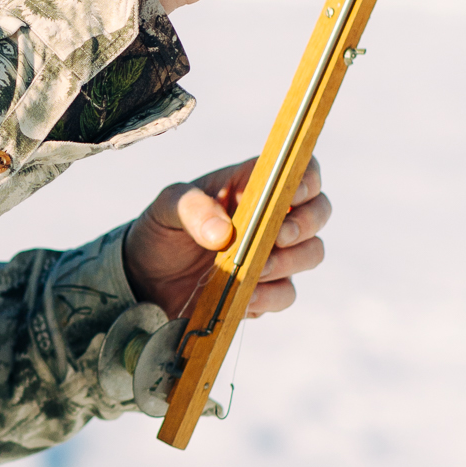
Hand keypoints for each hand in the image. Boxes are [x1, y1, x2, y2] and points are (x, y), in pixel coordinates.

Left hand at [122, 158, 331, 321]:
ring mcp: (273, 254)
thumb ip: (192, 208)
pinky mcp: (266, 290)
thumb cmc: (161, 229)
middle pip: (319, 212)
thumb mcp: (166, 207)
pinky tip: (247, 295)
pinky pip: (287, 293)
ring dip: (290, 261)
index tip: (291, 195)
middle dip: (305, 224)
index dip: (307, 179)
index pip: (300, 170)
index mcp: (253, 185)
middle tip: (278, 236)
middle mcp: (272, 217)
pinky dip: (271, 295)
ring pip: (311, 253)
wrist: (146, 278)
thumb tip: (224, 233)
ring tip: (256, 268)